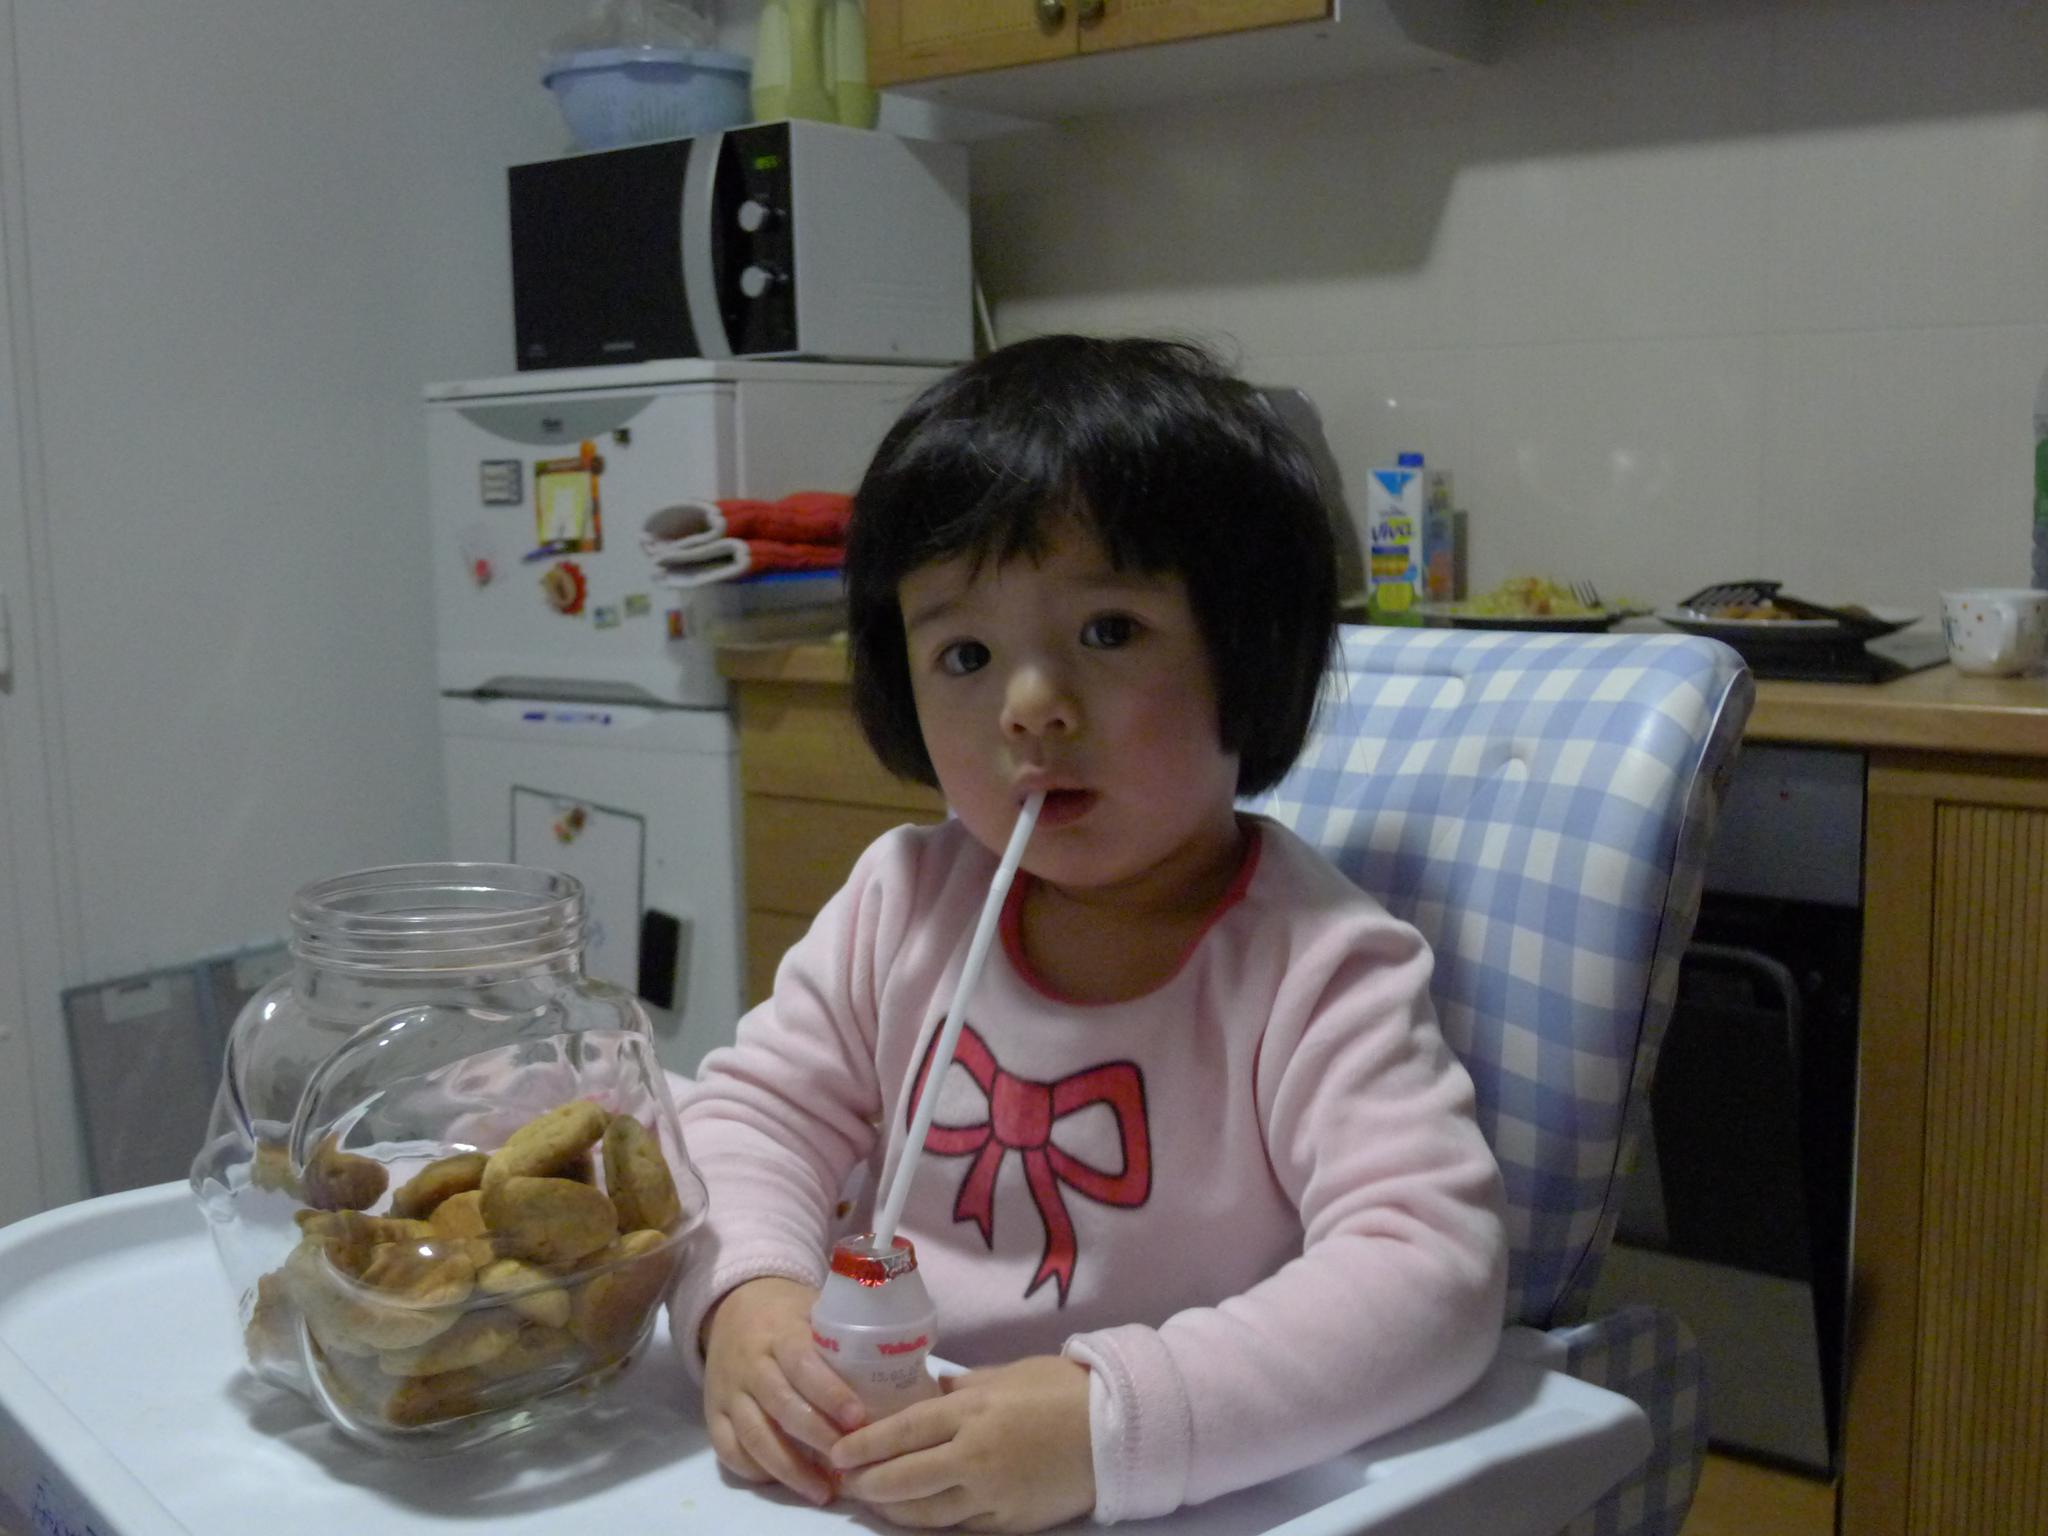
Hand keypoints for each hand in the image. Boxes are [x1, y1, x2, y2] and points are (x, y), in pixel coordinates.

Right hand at [701, 1276, 869, 1505]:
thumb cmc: (789, 1314)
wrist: (733, 1307)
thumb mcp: (815, 1312)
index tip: (859, 1418)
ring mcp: (729, 1391)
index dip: (830, 1393)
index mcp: (780, 1333)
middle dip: (816, 1437)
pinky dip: (754, 1470)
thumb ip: (845, 1338)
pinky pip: (728, 1449)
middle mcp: (750, 1364)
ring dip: (789, 1468)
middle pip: (780, 1406)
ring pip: (754, 1435)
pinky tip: (784, 1482)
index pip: (803, 1364)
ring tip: (823, 1491)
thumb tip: (903, 1367)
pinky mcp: (711, 1413)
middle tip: (849, 1461)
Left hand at [830, 1355, 1094, 1531]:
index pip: (902, 1432)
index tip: (836, 1452)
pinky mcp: (1008, 1524)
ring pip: (925, 1513)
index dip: (863, 1445)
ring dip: (891, 1510)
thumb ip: (959, 1389)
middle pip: (904, 1479)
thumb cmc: (1059, 1389)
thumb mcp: (1003, 1375)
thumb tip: (923, 1397)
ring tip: (870, 1502)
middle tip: (843, 1483)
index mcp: (972, 1412)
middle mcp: (975, 1457)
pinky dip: (930, 1523)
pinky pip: (958, 1528)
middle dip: (867, 1484)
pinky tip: (913, 1517)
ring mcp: (992, 1496)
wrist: (1117, 1428)